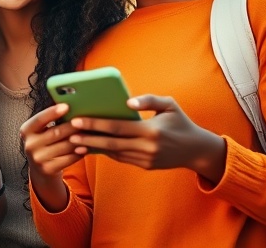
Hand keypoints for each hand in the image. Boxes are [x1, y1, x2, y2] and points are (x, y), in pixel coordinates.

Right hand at [20, 103, 82, 180]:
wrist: (40, 168)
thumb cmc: (45, 143)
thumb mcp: (41, 131)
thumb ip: (50, 120)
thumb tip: (69, 106)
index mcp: (26, 131)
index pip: (39, 119)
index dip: (52, 112)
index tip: (66, 106)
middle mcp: (29, 145)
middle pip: (55, 132)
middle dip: (72, 126)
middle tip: (85, 120)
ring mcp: (38, 158)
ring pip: (64, 146)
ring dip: (79, 139)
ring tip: (90, 133)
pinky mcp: (48, 169)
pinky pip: (68, 159)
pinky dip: (78, 153)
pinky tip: (86, 148)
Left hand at [68, 94, 226, 181]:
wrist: (197, 150)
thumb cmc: (181, 122)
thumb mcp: (170, 105)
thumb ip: (149, 100)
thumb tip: (128, 102)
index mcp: (151, 131)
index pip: (117, 127)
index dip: (95, 124)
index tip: (77, 120)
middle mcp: (147, 148)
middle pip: (111, 143)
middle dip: (88, 137)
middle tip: (69, 133)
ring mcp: (146, 159)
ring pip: (114, 153)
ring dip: (94, 147)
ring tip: (75, 141)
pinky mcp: (145, 166)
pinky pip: (121, 158)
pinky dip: (106, 152)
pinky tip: (93, 146)